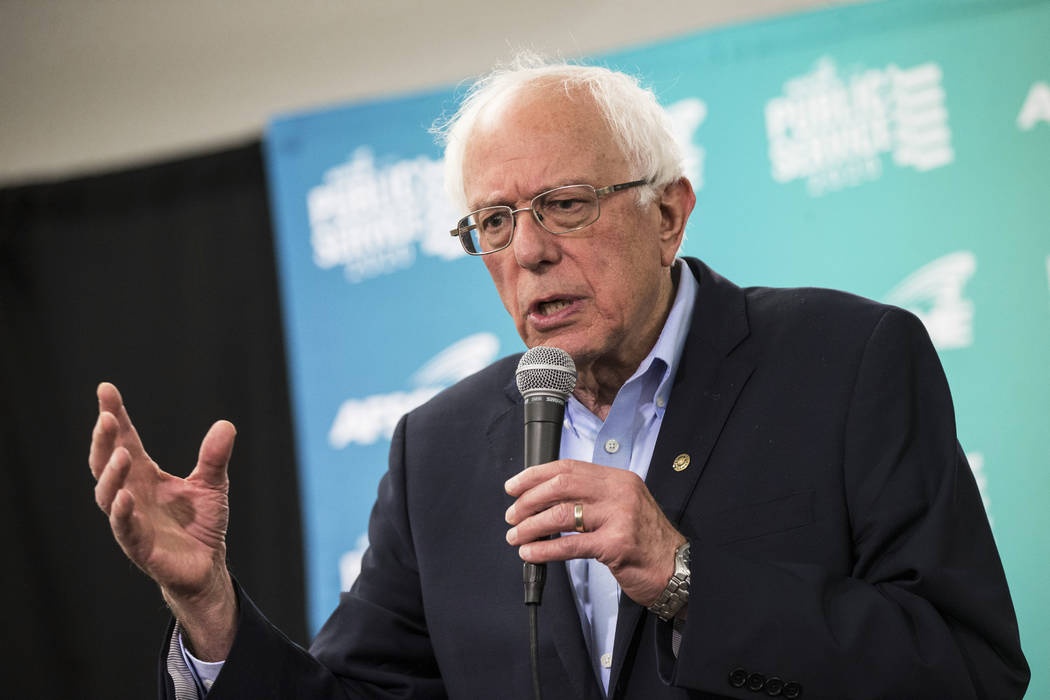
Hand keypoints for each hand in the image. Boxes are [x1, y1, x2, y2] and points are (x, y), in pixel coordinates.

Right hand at [88, 382, 236, 658]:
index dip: (114, 417)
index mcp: (145, 476)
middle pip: (107, 463)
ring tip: (121, 454)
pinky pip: (125, 529)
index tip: (106, 390)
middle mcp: (132, 495)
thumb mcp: (212, 485)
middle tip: (106, 417)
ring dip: (112, 474)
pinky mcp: (140, 547)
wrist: (206, 567)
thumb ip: (214, 457)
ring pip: (108, 495)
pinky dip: (123, 514)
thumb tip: (227, 424)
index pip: (125, 441)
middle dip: (104, 441)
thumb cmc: (200, 525)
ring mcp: (132, 521)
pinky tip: (124, 498)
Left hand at [504, 460, 685, 607]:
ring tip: (516, 536)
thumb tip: (544, 499)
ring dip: (531, 526)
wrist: (676, 569)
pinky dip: (544, 549)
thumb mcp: (623, 506)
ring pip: (561, 514)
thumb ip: (591, 497)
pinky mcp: (616, 545)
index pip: (568, 467)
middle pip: (561, 485)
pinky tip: (530, 554)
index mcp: (618, 478)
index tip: (514, 487)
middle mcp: (619, 492)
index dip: (535, 475)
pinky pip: (570, 545)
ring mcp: (619, 517)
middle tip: (512, 515)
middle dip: (528, 500)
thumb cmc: (645, 541)